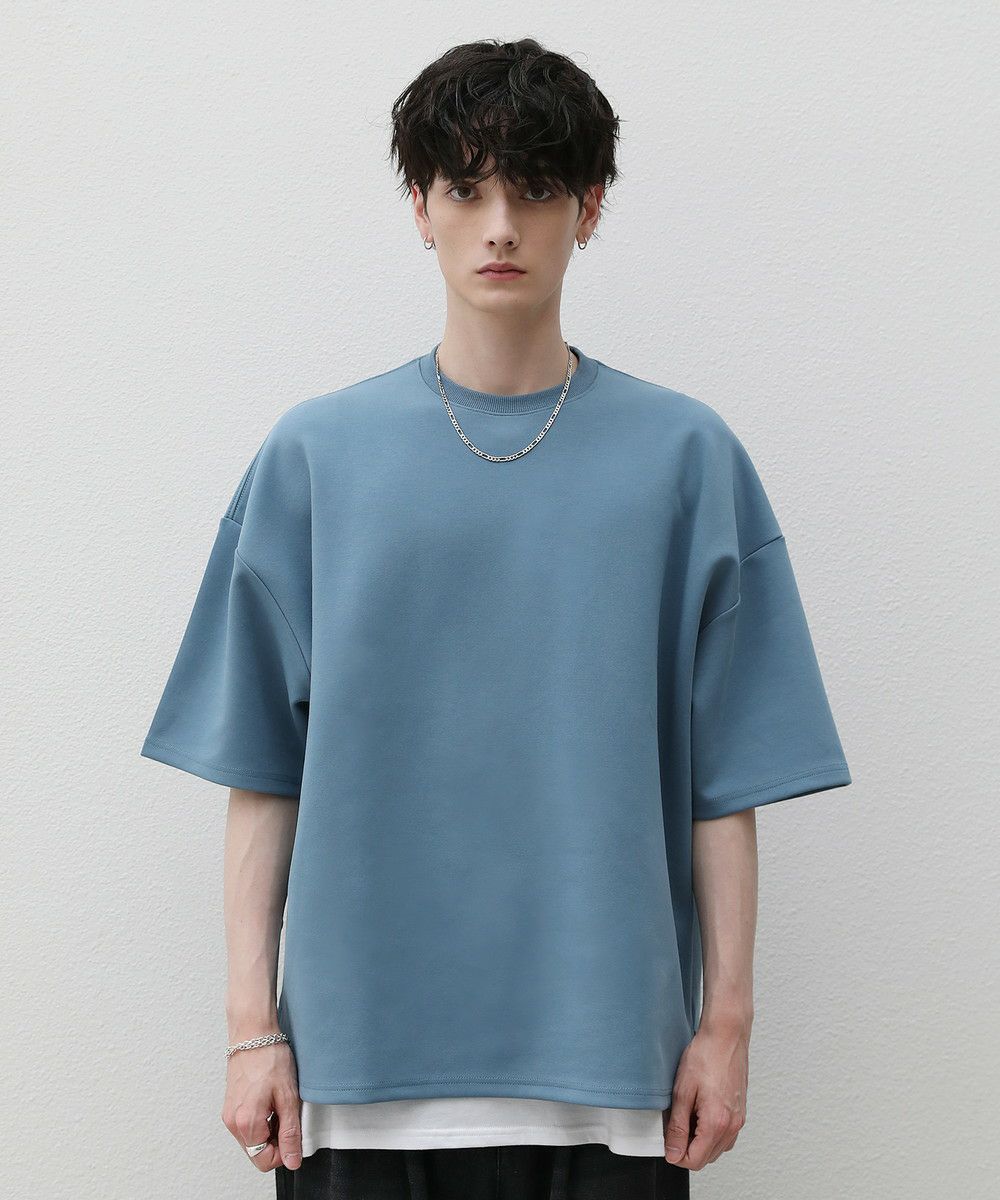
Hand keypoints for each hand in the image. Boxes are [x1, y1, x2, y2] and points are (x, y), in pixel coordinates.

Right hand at [221, 1041, 303, 1171]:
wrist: (253, 1033)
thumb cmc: (269, 1057)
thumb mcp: (288, 1097)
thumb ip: (290, 1133)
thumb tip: (293, 1160)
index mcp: (246, 1123)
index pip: (265, 1161)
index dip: (284, 1151)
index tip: (293, 1133)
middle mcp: (233, 1123)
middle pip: (257, 1153)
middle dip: (276, 1140)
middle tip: (287, 1114)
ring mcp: (229, 1115)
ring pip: (252, 1140)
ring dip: (269, 1130)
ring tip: (278, 1104)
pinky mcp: (230, 1107)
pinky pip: (246, 1126)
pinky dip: (260, 1121)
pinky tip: (269, 1100)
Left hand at [663, 1020, 748, 1169]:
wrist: (726, 1036)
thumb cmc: (705, 1056)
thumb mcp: (682, 1091)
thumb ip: (677, 1127)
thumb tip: (673, 1153)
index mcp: (716, 1123)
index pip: (695, 1161)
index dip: (676, 1155)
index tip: (667, 1141)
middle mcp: (732, 1126)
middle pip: (707, 1158)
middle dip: (688, 1149)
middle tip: (675, 1125)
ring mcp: (739, 1120)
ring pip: (717, 1149)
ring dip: (700, 1142)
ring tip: (688, 1115)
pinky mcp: (741, 1112)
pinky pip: (726, 1136)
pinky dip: (712, 1133)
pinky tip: (701, 1113)